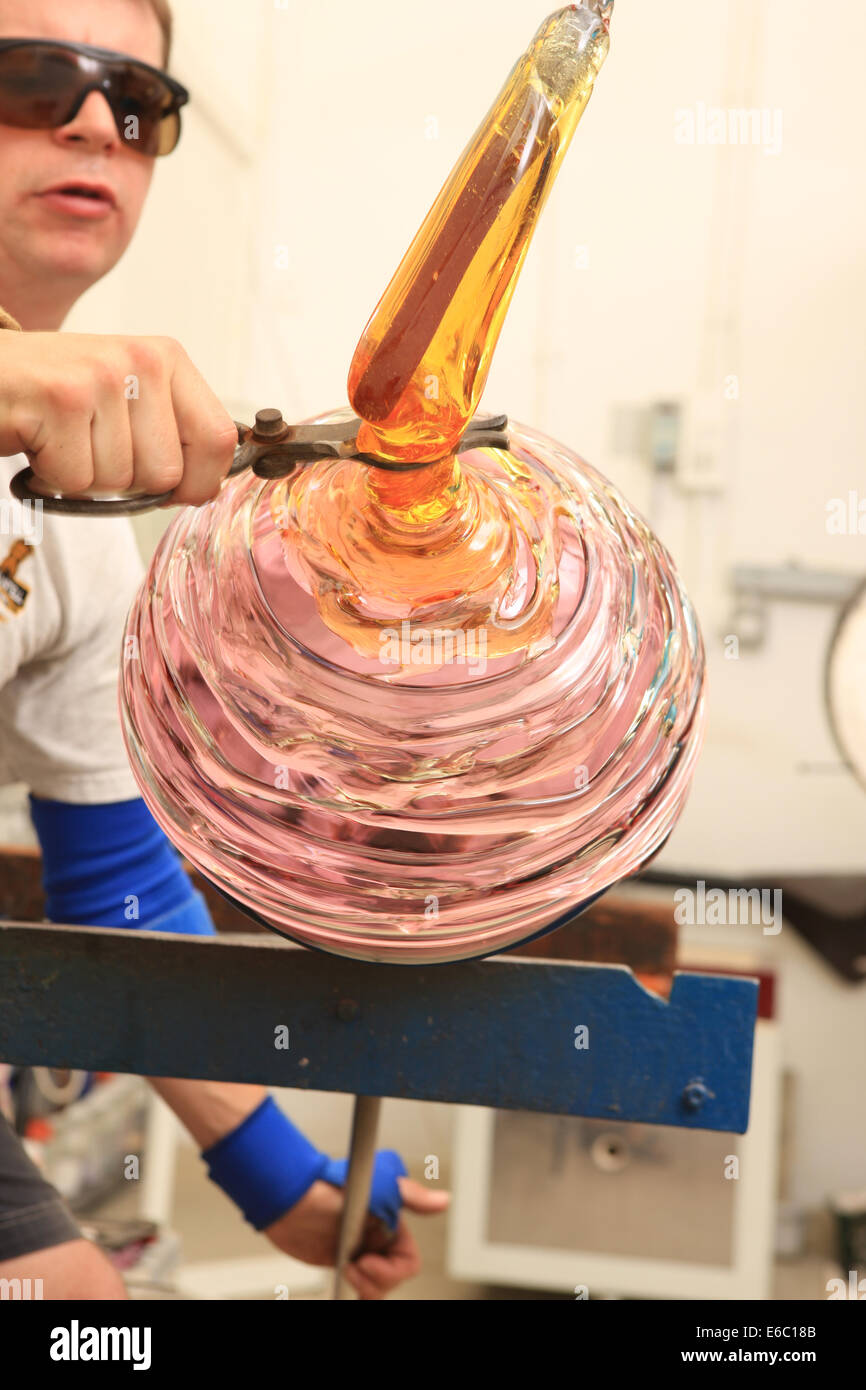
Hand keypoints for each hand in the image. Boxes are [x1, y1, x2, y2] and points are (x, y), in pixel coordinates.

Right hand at [0, 330, 236, 504]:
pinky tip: (40, 441)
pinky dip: (52, 476)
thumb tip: (208, 489)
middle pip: (167, 473)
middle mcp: (140, 360)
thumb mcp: (128, 401)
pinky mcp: (60, 400)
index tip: (172, 487)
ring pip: (120, 481)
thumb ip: (172, 435)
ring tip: (62, 439)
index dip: (198, 481)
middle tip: (92, 449)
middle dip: (128, 483)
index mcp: (166, 358)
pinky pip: (78, 480)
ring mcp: (100, 376)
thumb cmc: (56, 397)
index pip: (218, 438)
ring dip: (85, 478)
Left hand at [262, 1175, 449, 1299]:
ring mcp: (358, 1250)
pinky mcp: (339, 1259)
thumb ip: (412, 1197)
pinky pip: (355, 1286)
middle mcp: (377, 1238)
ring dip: (363, 1284)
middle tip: (354, 1266)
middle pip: (393, 1278)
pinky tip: (346, 1284)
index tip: (369, 1261)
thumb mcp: (379, 1187)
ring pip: (376, 1286)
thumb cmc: (333, 1184)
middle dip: (375, 1278)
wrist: (290, 1198)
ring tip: (345, 1269)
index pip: (408, 1261)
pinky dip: (355, 1290)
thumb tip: (444, 1200)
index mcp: (391, 1222)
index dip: (392, 1269)